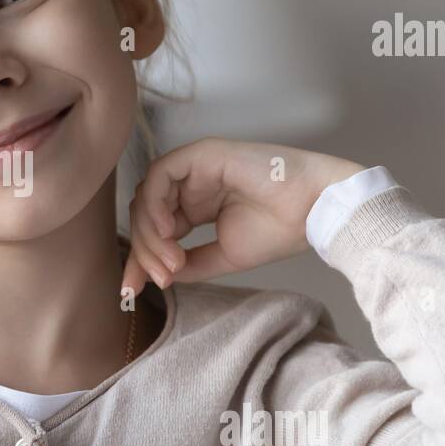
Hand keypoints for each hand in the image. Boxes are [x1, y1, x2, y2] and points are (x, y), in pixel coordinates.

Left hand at [122, 137, 364, 294]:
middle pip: (146, 215)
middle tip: (161, 277)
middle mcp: (191, 185)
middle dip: (145, 250)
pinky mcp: (201, 154)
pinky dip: (156, 204)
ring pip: (148, 197)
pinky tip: (169, 232)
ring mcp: (194, 168)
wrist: (314, 211)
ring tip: (171, 261)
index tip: (129, 291)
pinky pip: (160, 176)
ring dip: (152, 233)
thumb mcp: (225, 255)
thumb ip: (190, 263)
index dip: (140, 259)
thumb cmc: (280, 229)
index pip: (155, 230)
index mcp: (196, 206)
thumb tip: (158, 276)